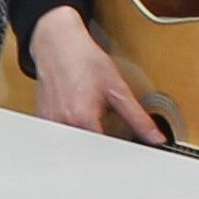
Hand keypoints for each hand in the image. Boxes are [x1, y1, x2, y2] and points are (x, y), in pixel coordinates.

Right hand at [26, 5, 163, 143]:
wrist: (59, 44)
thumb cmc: (85, 61)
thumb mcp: (118, 88)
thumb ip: (138, 118)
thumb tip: (155, 137)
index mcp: (83, 118)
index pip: (105, 153)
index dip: (119, 153)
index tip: (126, 149)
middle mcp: (63, 123)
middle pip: (87, 153)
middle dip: (101, 148)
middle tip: (107, 127)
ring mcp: (51, 123)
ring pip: (73, 146)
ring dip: (85, 140)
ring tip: (90, 117)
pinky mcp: (44, 120)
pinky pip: (60, 137)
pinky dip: (72, 132)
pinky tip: (76, 115)